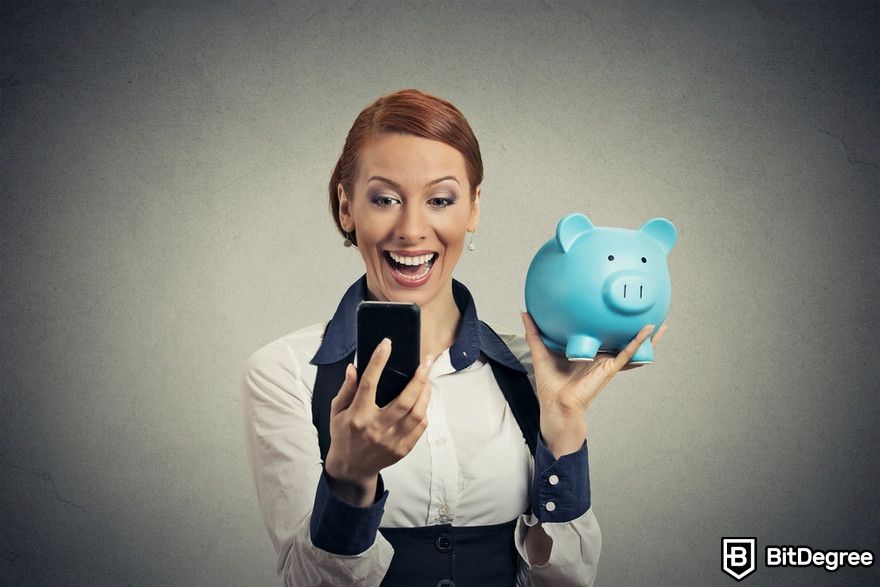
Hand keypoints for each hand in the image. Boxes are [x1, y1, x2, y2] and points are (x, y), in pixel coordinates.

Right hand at [324, 338, 433, 504]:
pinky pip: (420, 427)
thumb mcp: (337, 411)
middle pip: (404, 400)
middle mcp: (376, 428)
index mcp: (357, 416)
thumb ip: (346, 389)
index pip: (369, 384)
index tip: (386, 344)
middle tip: (426, 361)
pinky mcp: (402, 449)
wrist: (351, 469)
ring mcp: (391, 441)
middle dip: (418, 378)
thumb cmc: (343, 435)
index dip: (378, 362)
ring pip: (417, 414)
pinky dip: (424, 411)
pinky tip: (423, 400)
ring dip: (425, 393)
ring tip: (427, 378)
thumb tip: (353, 367)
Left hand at [520, 312, 667, 421]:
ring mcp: (607, 362)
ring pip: (630, 345)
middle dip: (631, 326)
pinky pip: (628, 352)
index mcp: (587, 351)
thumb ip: (534, 332)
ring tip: (659, 319)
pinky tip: (649, 330)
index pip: (600, 334)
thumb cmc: (550, 384)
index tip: (611, 307)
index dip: (607, 322)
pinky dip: (640, 341)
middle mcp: (600, 356)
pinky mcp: (610, 368)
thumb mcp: (541, 351)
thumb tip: (525, 312)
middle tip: (642, 308)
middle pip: (619, 338)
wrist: (556, 404)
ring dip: (645, 334)